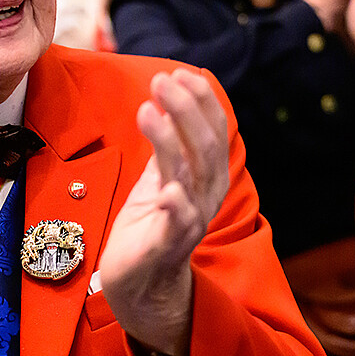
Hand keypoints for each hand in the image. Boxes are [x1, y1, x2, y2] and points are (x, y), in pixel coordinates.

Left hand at [99, 69, 232, 355]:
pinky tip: (168, 189)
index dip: (201, 100)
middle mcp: (205, 195)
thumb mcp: (159, 176)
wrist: (141, 283)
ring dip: (172, 140)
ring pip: (190, 175)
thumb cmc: (149, 225)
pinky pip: (179, 224)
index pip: (213, 130)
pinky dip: (177, 205)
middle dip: (186, 110)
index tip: (180, 72)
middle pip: (206, 147)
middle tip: (162, 80)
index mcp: (205, 176)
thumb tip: (165, 97)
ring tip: (150, 109)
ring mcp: (189, 221)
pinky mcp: (168, 246)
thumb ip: (167, 143)